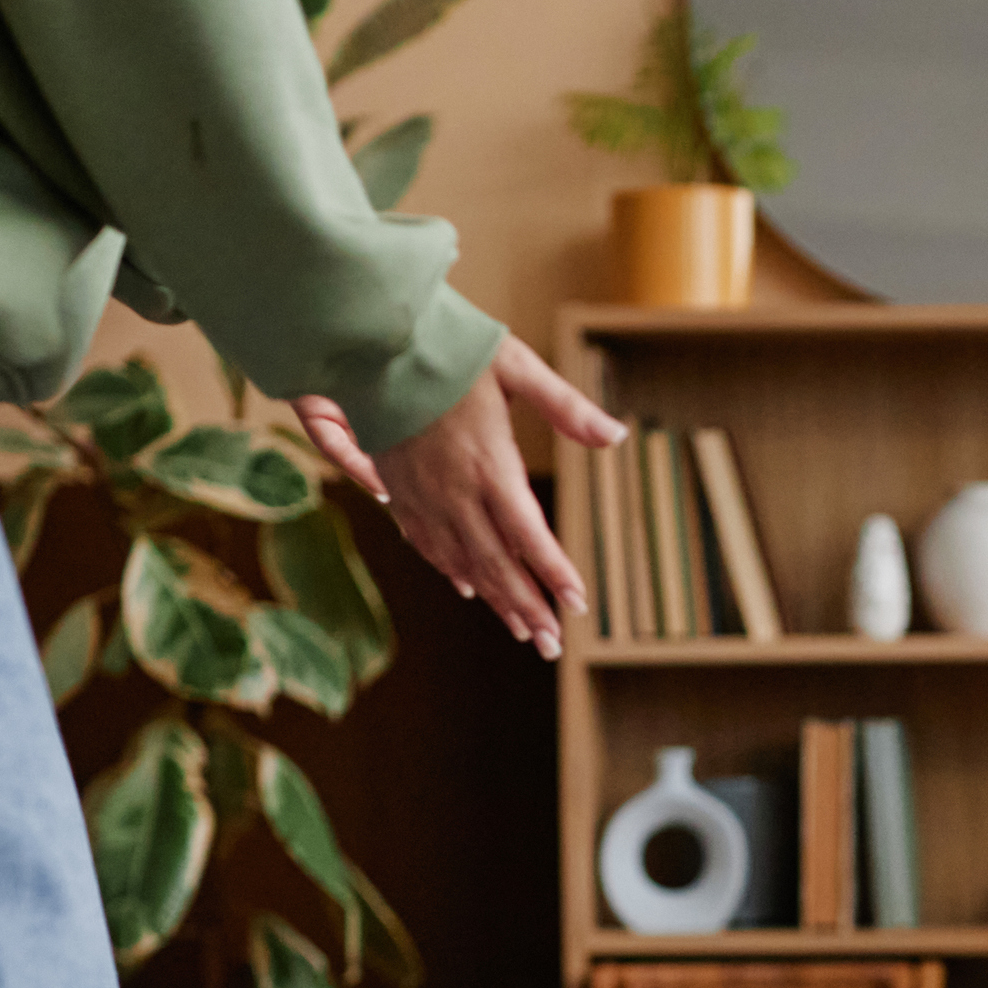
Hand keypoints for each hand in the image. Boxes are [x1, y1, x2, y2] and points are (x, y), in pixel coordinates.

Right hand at [298, 333, 625, 659]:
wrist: (371, 343)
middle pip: (498, 563)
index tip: (578, 604)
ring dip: (496, 601)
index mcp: (489, 464)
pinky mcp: (399, 491)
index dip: (554, 573)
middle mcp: (456, 491)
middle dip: (527, 607)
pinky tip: (471, 590)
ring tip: (524, 633)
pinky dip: (451, 572)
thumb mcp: (515, 366)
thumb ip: (566, 406)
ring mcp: (424, 496)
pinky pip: (427, 545)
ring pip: (463, 563)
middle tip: (552, 644)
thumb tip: (617, 435)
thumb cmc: (450, 349)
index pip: (529, 534)